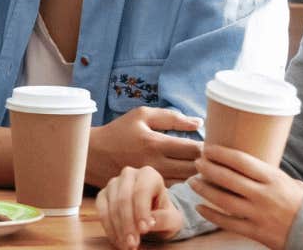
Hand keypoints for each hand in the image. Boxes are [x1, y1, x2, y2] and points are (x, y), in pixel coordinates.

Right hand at [87, 106, 202, 184]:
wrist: (95, 155)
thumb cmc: (119, 131)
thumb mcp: (141, 115)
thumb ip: (172, 117)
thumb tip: (199, 123)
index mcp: (155, 144)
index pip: (194, 149)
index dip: (205, 145)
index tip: (207, 140)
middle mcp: (156, 164)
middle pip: (195, 167)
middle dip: (203, 159)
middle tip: (204, 150)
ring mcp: (154, 178)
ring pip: (187, 178)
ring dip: (195, 170)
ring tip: (193, 158)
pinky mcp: (151, 187)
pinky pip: (176, 184)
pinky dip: (182, 176)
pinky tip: (179, 167)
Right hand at [98, 165, 184, 248]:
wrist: (154, 214)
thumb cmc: (164, 214)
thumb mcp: (173, 219)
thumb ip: (164, 218)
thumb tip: (151, 222)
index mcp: (148, 175)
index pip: (141, 190)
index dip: (141, 211)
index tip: (145, 229)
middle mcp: (129, 175)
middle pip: (124, 198)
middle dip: (128, 223)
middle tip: (133, 243)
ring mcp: (114, 184)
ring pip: (112, 205)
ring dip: (118, 228)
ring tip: (127, 245)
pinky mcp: (103, 195)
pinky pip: (101, 211)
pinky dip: (109, 228)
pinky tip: (118, 240)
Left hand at [188, 144, 302, 249]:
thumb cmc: (302, 203)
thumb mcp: (288, 181)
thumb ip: (266, 173)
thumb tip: (244, 162)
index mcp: (272, 178)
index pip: (240, 161)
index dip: (220, 153)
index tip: (207, 148)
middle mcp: (263, 194)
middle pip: (227, 178)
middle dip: (208, 168)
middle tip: (196, 162)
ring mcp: (258, 214)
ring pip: (223, 200)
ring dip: (204, 190)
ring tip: (192, 182)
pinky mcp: (255, 231)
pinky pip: (227, 222)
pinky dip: (211, 214)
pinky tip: (199, 207)